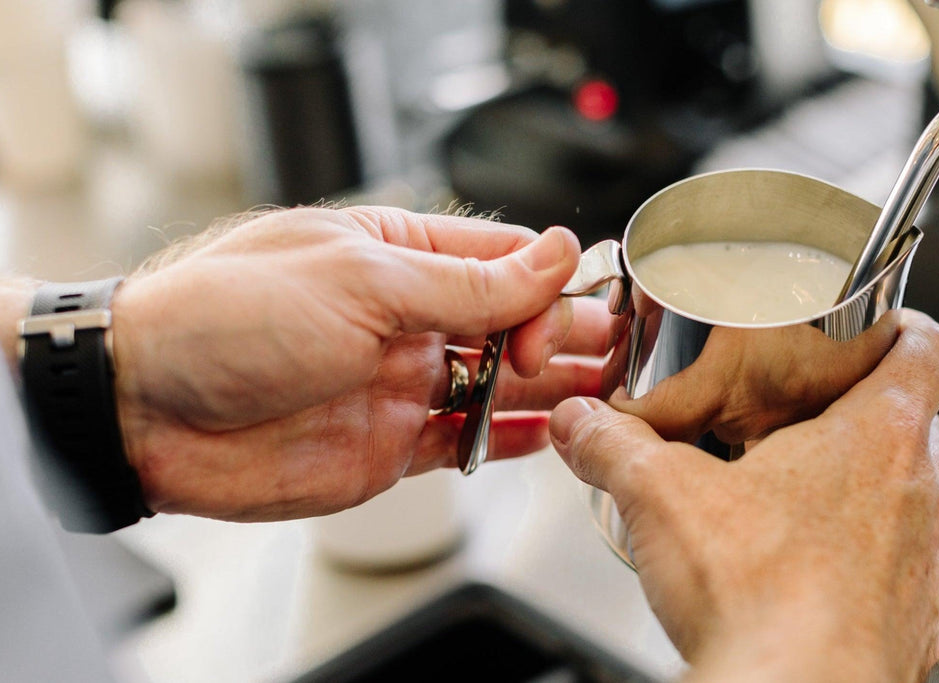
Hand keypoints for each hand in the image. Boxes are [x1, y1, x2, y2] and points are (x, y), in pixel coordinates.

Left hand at [111, 207, 611, 520]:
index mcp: (397, 255)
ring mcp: (400, 382)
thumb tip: (552, 257)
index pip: (501, 258)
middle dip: (566, 333)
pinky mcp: (390, 445)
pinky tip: (553, 436)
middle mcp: (404, 318)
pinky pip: (468, 440)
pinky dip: (513, 440)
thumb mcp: (360, 282)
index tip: (580, 303)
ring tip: (608, 395)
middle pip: (511, 321)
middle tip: (618, 351)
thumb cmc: (226, 317)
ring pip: (500, 384)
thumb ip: (467, 283)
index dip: (550, 279)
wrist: (144, 409)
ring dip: (554, 388)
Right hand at [549, 311, 938, 681]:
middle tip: (817, 412)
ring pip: (924, 497)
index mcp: (872, 437)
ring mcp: (924, 561)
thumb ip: (614, 447)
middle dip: (872, 410)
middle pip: (919, 422)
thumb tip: (581, 423)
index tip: (881, 322)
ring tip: (836, 486)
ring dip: (888, 485)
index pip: (929, 349)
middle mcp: (914, 493)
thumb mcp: (661, 498)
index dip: (909, 324)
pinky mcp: (918, 624)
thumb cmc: (758, 597)